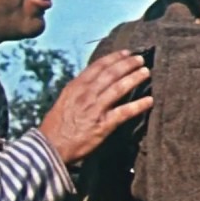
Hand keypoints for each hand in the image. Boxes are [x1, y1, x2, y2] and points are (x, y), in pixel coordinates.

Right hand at [38, 50, 153, 165]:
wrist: (50, 147)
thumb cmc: (55, 127)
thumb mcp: (64, 101)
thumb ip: (78, 91)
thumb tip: (91, 82)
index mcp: (75, 87)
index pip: (97, 66)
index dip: (114, 58)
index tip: (126, 53)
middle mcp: (86, 94)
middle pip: (111, 74)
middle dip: (127, 64)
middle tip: (140, 59)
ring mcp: (95, 108)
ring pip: (119, 88)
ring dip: (134, 78)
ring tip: (146, 72)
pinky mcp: (102, 125)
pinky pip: (124, 112)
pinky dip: (138, 105)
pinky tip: (149, 101)